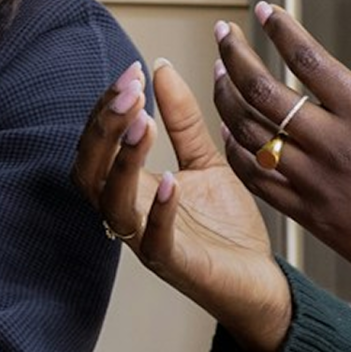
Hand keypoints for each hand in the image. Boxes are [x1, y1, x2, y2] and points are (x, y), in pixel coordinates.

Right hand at [71, 59, 291, 351]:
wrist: (261, 282)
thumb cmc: (226, 228)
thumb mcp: (206, 161)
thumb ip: (182, 120)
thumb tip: (160, 68)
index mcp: (132, 188)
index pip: (96, 144)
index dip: (106, 108)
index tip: (132, 72)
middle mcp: (131, 213)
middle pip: (89, 170)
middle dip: (104, 127)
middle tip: (129, 91)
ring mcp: (148, 240)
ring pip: (113, 203)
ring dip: (124, 161)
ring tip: (144, 123)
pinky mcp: (177, 265)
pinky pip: (155, 240)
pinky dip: (158, 210)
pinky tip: (170, 180)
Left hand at [213, 0, 350, 351]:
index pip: (309, 59)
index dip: (279, 29)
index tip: (263, 9)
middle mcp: (336, 148)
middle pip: (265, 92)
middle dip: (236, 55)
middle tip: (224, 33)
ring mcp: (317, 185)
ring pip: (251, 134)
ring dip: (227, 98)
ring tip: (219, 73)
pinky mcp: (309, 216)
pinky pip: (257, 179)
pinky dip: (238, 150)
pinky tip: (230, 130)